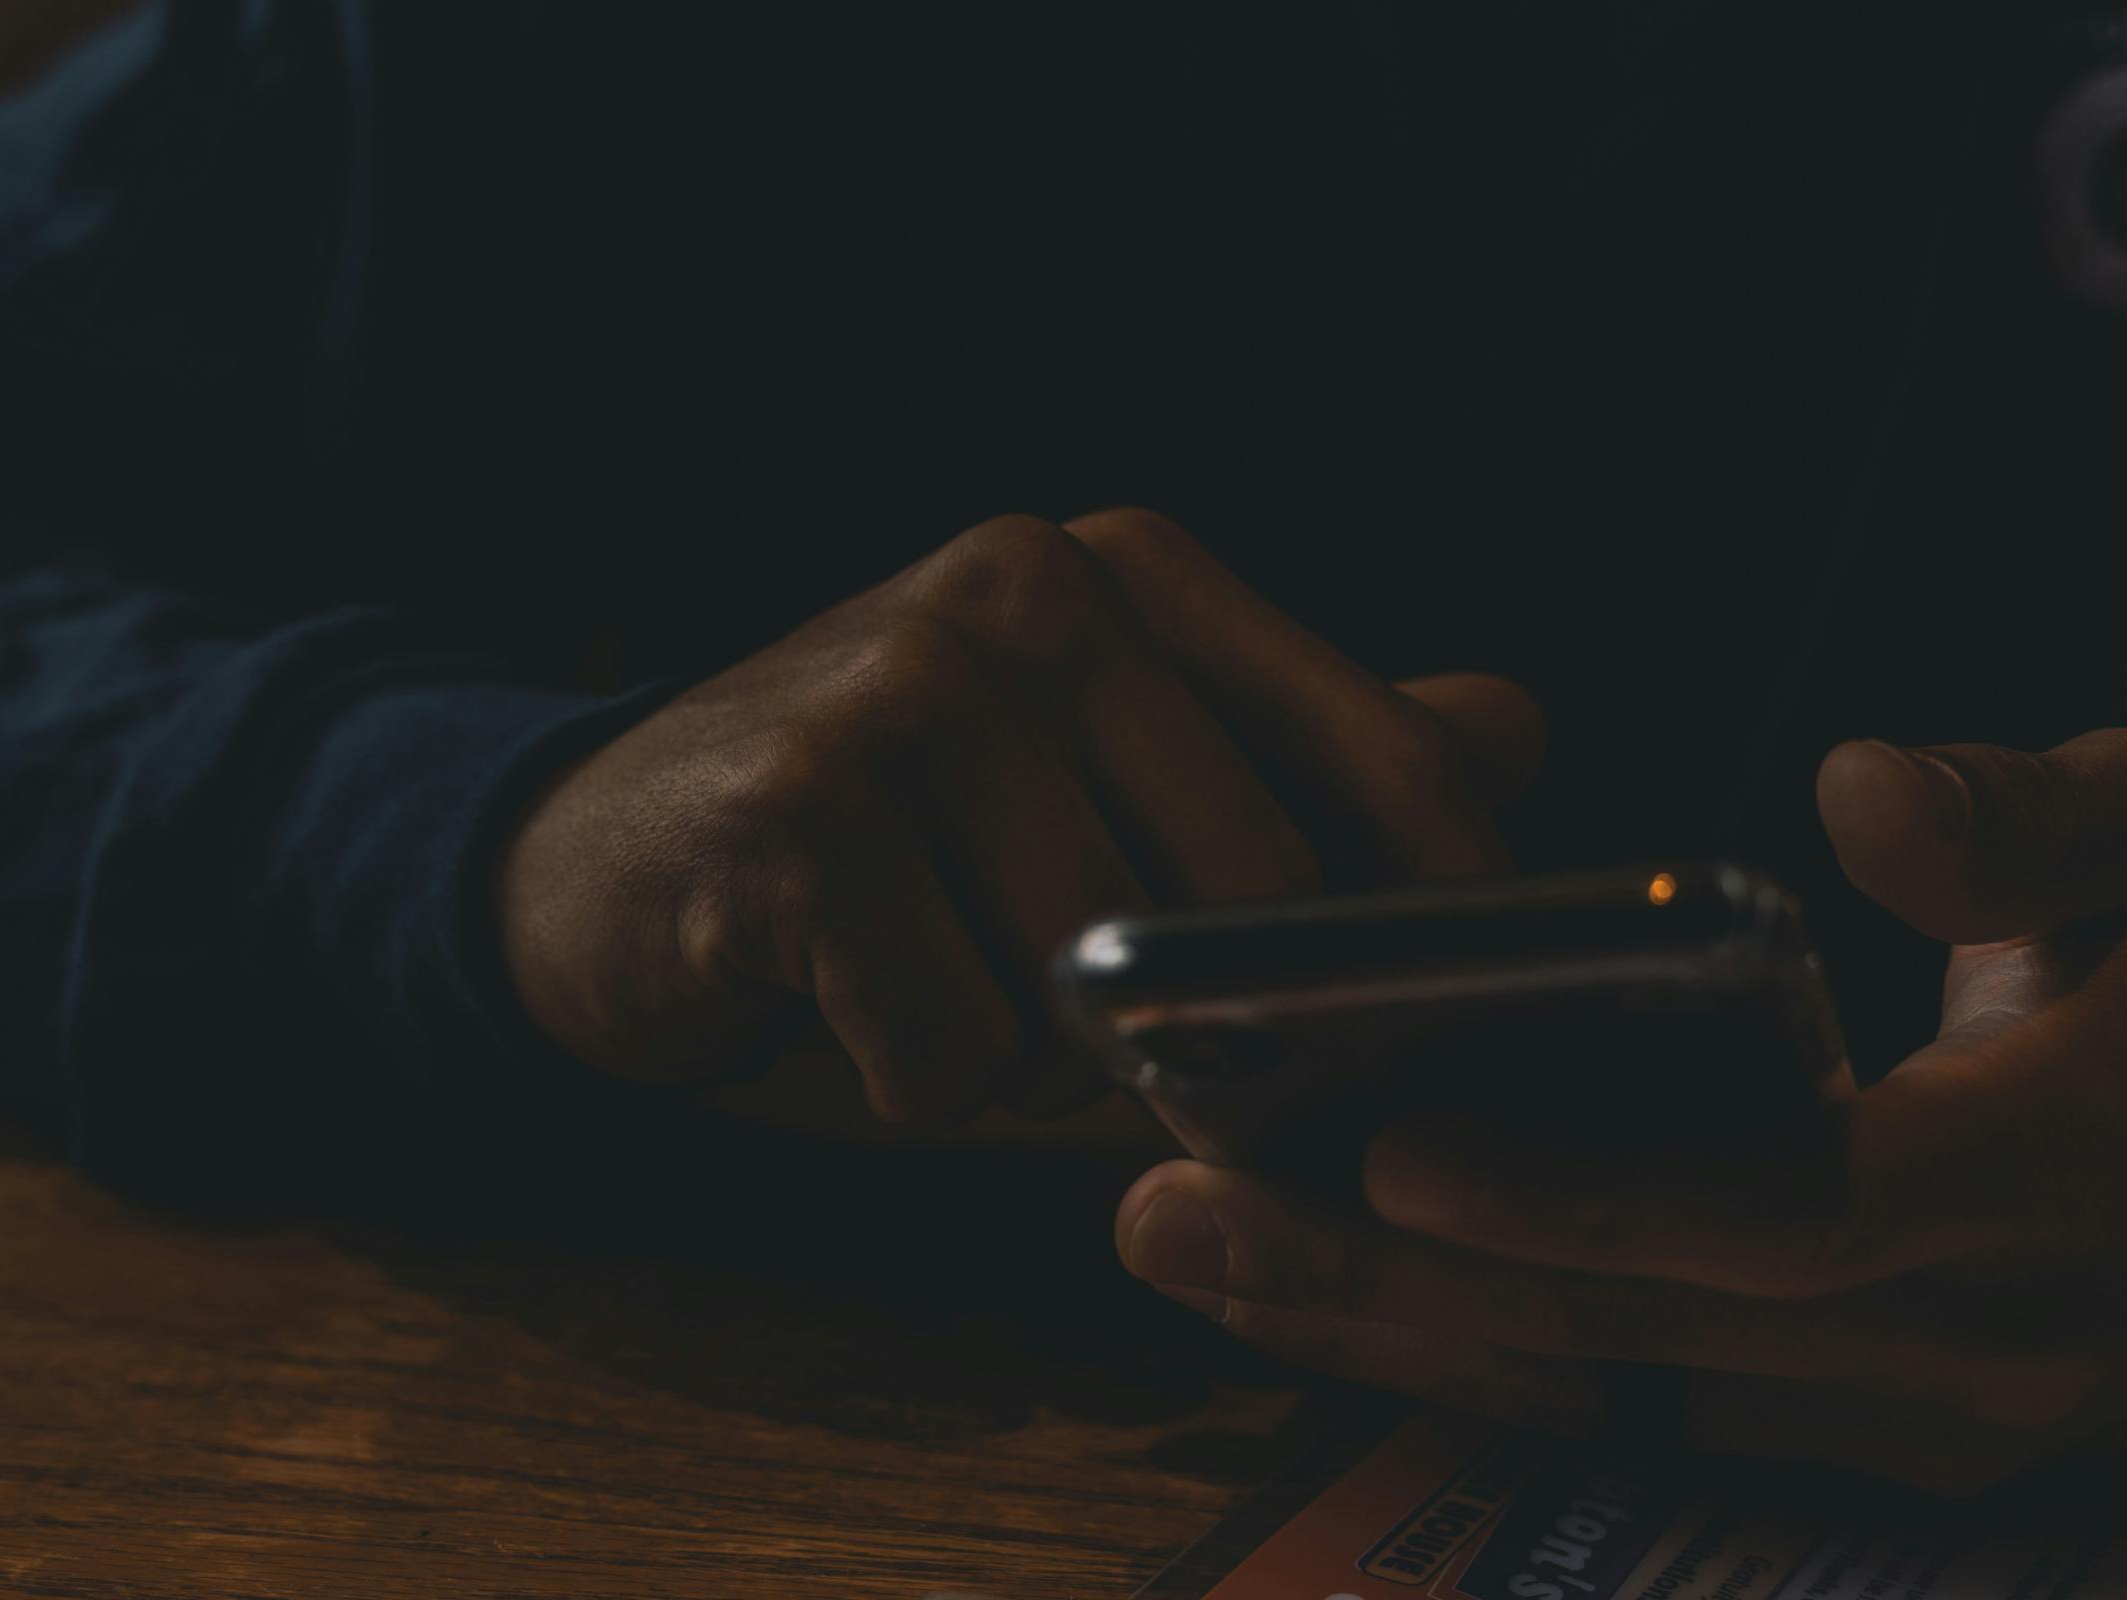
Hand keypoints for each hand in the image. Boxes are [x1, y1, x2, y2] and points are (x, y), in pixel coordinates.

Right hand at [502, 509, 1540, 1122]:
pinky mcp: (801, 812)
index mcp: (1132, 574)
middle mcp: (1031, 593)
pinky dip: (924, 1082)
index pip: (1387, 763)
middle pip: (1256, 907)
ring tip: (953, 986)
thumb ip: (1293, 750)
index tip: (1457, 1040)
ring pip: (1099, 997)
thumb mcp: (1097, 760)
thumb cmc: (893, 828)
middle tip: (1137, 1067)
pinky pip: (955, 1052)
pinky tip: (856, 1003)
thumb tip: (1516, 732)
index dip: (1448, 928)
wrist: (616, 857)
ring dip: (1045, 1061)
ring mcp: (910, 690)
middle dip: (1218, 1038)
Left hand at [1117, 729, 2126, 1494]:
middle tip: (1176, 1212)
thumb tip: (1865, 800)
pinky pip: (1655, 1411)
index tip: (1390, 1143)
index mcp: (2050, 1174)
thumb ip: (2027, 831)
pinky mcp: (1878, 1420)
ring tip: (1203, 1256)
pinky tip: (1337, 1297)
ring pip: (1627, 1395)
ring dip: (1401, 1333)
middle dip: (1395, 1279)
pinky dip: (1489, 1356)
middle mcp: (1987, 1338)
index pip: (1787, 1204)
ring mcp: (1932, 1409)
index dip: (1585, 1192)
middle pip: (1651, 1330)